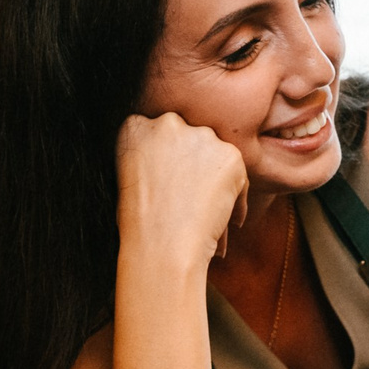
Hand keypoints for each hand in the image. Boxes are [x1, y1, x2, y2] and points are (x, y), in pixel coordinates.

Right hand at [117, 113, 248, 269]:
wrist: (163, 245)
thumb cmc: (139, 223)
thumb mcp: (129, 178)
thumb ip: (151, 156)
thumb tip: (177, 160)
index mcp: (134, 126)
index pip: (157, 131)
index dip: (168, 156)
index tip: (170, 178)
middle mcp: (168, 123)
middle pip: (190, 139)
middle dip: (194, 163)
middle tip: (191, 196)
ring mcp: (201, 137)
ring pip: (215, 155)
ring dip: (216, 179)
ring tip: (207, 213)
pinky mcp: (230, 155)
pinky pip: (239, 175)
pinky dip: (237, 198)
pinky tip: (227, 221)